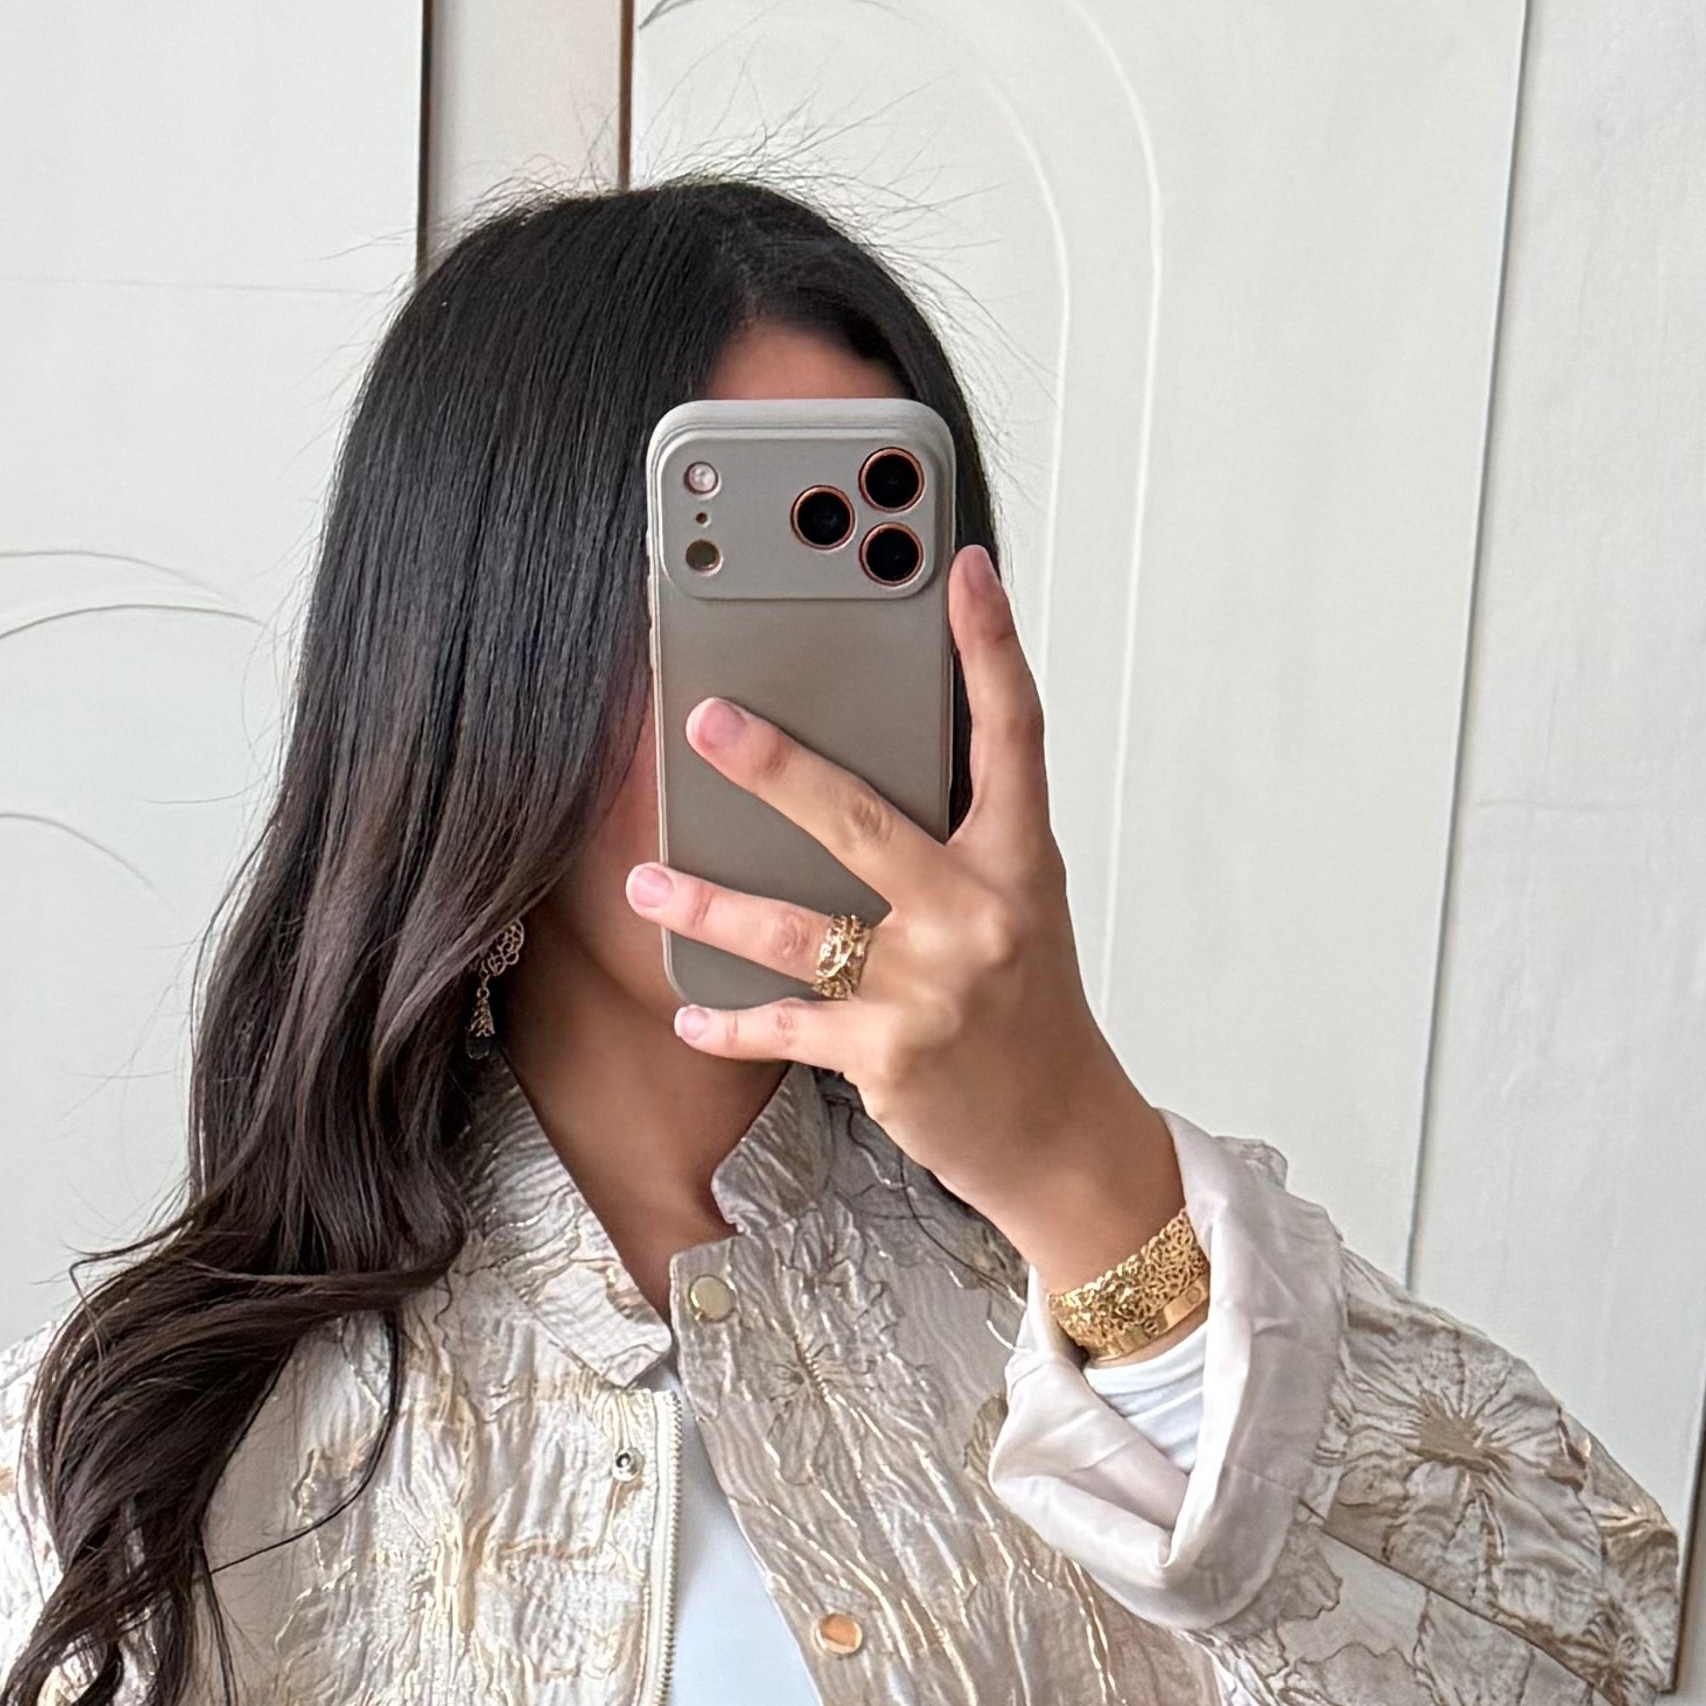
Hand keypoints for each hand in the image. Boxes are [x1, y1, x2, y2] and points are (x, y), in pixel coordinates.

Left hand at [622, 544, 1182, 1306]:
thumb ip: (956, 844)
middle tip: (705, 720)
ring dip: (708, 902)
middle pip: (862, 819)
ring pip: (795, 928)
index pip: (1012, 734)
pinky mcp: (888, 1056)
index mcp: (1017, 863)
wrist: (1059, 1136)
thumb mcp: (1016, 910)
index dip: (990, 645)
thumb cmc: (1027, 1014)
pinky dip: (730, 1022)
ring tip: (645, 880)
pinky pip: (786, 1025)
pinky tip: (690, 1012)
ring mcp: (929, 987)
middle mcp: (977, 915)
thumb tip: (862, 775)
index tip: (964, 568)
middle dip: (775, 766)